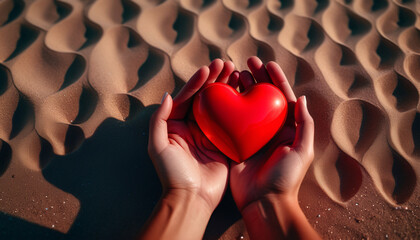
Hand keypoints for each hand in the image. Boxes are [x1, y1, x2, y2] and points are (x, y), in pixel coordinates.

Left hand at [148, 59, 235, 211]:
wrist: (191, 198)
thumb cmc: (172, 174)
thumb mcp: (157, 146)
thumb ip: (159, 119)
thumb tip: (168, 95)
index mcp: (177, 125)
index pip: (187, 97)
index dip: (197, 82)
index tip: (208, 69)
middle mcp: (193, 127)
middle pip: (205, 98)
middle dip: (215, 79)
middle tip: (226, 64)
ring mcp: (210, 134)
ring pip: (220, 106)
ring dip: (227, 88)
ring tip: (237, 72)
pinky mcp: (225, 144)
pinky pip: (232, 122)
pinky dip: (239, 107)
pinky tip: (245, 94)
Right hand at [229, 57, 317, 238]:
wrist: (264, 201)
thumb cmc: (286, 178)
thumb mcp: (302, 151)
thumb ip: (304, 125)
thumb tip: (302, 98)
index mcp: (287, 128)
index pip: (282, 97)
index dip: (275, 79)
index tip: (267, 63)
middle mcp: (269, 128)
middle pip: (262, 97)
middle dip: (256, 78)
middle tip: (247, 62)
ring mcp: (252, 135)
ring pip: (246, 105)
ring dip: (241, 88)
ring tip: (235, 74)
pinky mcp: (236, 143)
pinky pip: (231, 121)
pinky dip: (227, 107)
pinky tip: (221, 95)